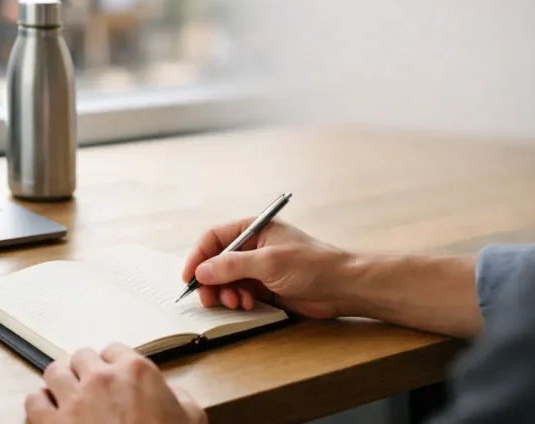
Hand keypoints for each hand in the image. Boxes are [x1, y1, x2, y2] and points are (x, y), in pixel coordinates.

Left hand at [25, 344, 204, 423]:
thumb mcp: (192, 419)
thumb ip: (179, 397)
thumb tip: (172, 393)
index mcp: (135, 372)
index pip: (114, 350)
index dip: (113, 365)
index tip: (114, 375)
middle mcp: (101, 379)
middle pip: (81, 357)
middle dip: (85, 371)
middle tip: (90, 387)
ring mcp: (73, 400)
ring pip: (54, 371)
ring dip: (60, 381)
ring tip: (66, 394)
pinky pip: (34, 401)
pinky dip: (39, 404)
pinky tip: (48, 413)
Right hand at [181, 219, 352, 319]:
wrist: (344, 287)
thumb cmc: (312, 265)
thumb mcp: (268, 263)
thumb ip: (232, 266)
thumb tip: (202, 271)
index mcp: (252, 229)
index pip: (214, 238)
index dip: (198, 256)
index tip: (190, 277)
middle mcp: (252, 247)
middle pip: (216, 262)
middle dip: (211, 280)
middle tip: (210, 298)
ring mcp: (258, 268)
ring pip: (226, 280)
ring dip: (225, 293)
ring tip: (236, 302)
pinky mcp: (264, 287)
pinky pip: (239, 292)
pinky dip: (238, 300)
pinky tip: (248, 304)